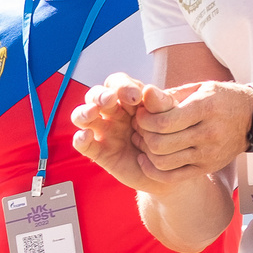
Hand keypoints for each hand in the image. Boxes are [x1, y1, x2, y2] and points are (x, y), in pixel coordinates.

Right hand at [70, 74, 195, 193]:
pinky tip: (85, 135)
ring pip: (82, 116)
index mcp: (130, 100)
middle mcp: (113, 114)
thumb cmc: (170, 139)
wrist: (170, 169)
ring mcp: (104, 132)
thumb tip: (149, 89)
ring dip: (83, 112)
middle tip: (109, 100)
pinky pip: (83, 145)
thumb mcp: (172, 120)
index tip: (135, 97)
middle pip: (95, 96)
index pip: (117, 83)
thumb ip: (162, 105)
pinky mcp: (99, 152)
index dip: (122, 86)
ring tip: (91, 113)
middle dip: (99, 95)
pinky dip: (80, 139)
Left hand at [132, 80, 252, 176]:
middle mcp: (209, 133)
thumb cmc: (222, 100)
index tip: (141, 114)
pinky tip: (147, 159)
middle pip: (160, 143)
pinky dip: (153, 170)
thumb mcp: (201, 89)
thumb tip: (143, 94)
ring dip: (146, 152)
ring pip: (163, 162)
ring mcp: (208, 154)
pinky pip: (171, 176)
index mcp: (206, 108)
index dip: (144, 119)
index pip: (164, 122)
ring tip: (143, 140)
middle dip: (143, 135)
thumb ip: (171, 95)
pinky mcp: (206, 168)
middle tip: (140, 128)